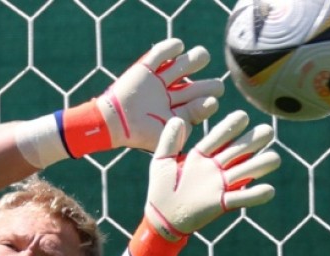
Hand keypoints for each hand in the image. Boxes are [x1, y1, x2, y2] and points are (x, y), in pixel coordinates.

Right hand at [96, 38, 224, 151]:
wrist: (113, 123)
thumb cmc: (141, 134)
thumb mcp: (168, 134)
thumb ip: (188, 123)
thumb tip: (211, 104)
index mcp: (176, 115)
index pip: (199, 107)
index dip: (208, 103)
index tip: (211, 103)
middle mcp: (170, 97)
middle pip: (195, 87)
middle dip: (207, 86)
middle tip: (216, 87)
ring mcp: (158, 82)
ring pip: (182, 67)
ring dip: (195, 60)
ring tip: (203, 57)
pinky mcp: (145, 68)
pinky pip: (160, 54)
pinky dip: (171, 48)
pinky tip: (180, 47)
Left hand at [144, 110, 279, 240]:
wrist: (161, 218)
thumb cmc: (160, 189)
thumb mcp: (161, 161)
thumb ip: (169, 141)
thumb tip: (177, 119)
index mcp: (202, 156)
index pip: (219, 137)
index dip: (231, 127)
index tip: (242, 116)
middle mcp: (215, 168)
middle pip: (238, 151)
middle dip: (252, 142)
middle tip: (266, 132)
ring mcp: (220, 186)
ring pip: (245, 172)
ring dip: (260, 166)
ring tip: (274, 158)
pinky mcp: (222, 203)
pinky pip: (241, 198)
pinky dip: (255, 195)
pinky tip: (269, 190)